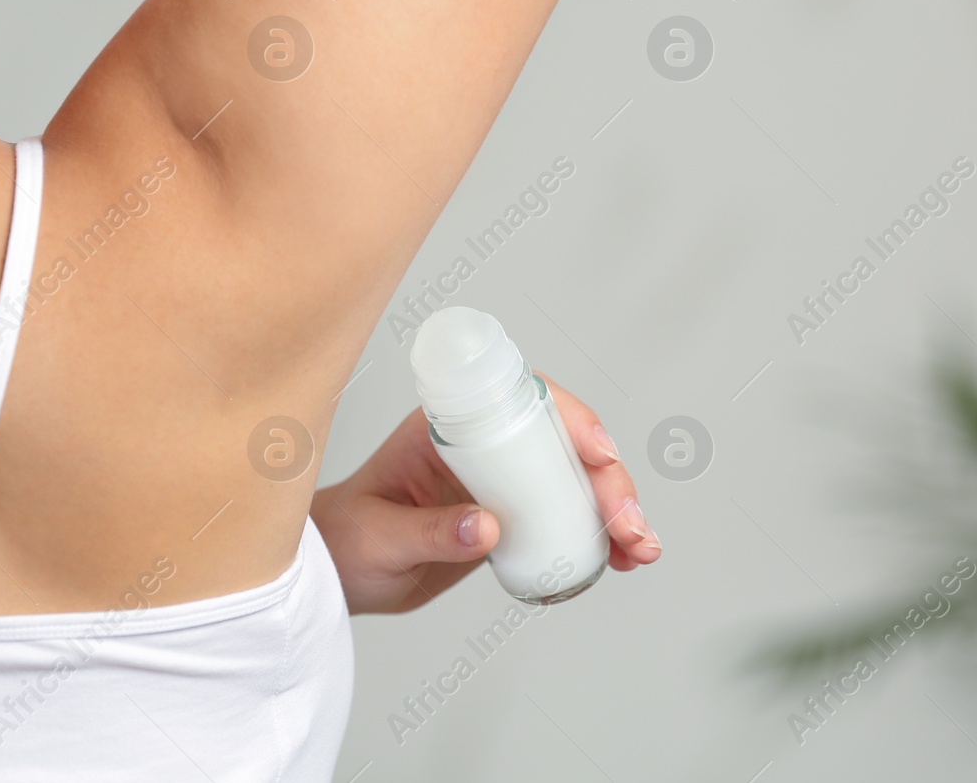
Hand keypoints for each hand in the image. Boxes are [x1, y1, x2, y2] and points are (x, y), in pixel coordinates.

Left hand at [310, 373, 660, 613]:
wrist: (336, 575)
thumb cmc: (346, 540)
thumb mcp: (379, 538)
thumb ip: (429, 532)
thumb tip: (489, 528)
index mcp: (450, 426)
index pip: (524, 401)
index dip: (572, 417)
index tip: (599, 453)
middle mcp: (485, 446)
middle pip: (565, 444)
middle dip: (609, 479)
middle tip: (629, 525)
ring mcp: (503, 481)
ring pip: (577, 481)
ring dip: (617, 510)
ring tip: (640, 550)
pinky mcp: (514, 517)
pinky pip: (568, 518)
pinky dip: (600, 536)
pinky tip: (623, 560)